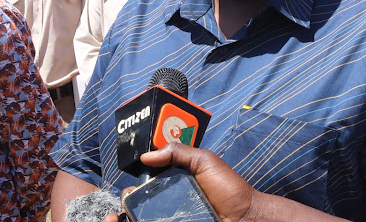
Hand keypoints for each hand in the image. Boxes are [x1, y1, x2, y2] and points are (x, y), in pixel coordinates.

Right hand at [104, 142, 254, 221]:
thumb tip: (147, 155)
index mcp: (174, 184)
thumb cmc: (230, 188)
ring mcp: (173, 218)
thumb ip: (178, 151)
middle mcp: (170, 204)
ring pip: (143, 219)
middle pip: (140, 206)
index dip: (134, 188)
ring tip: (119, 220)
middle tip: (123, 207)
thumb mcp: (204, 161)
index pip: (147, 186)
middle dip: (125, 207)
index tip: (128, 190)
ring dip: (127, 218)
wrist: (247, 218)